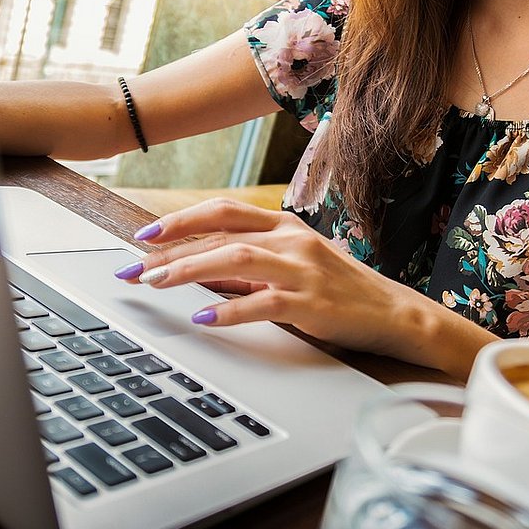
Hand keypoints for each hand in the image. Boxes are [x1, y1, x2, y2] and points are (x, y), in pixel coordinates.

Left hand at [113, 198, 449, 361]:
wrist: (394, 314)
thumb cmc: (339, 291)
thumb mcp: (291, 267)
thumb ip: (248, 266)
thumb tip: (198, 271)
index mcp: (283, 225)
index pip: (221, 212)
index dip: (179, 221)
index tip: (143, 235)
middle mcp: (291, 239)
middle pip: (219, 234)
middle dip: (169, 250)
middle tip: (133, 268)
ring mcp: (302, 269)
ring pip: (235, 260)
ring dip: (189, 270)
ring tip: (156, 283)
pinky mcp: (311, 303)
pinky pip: (262, 303)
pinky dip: (228, 310)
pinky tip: (203, 316)